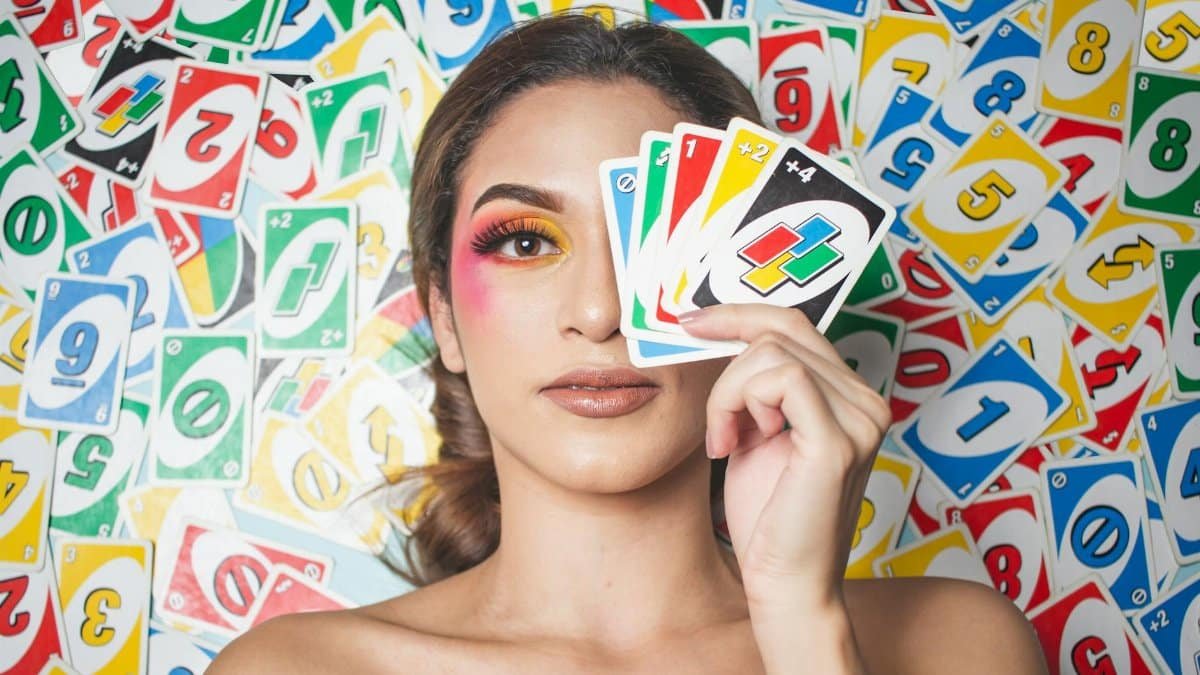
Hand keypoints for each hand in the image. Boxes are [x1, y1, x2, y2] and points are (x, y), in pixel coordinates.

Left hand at [680, 303, 891, 611]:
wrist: (786, 585)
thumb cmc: (769, 519)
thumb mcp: (757, 432)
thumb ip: (756, 386)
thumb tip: (721, 332)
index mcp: (851, 397)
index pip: (797, 325)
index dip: (741, 314)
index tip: (692, 320)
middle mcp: (867, 401)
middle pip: (781, 332)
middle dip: (727, 361)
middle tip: (710, 412)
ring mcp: (860, 419)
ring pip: (772, 353)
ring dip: (728, 394)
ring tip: (726, 441)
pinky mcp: (838, 441)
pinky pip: (779, 378)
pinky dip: (737, 403)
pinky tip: (731, 446)